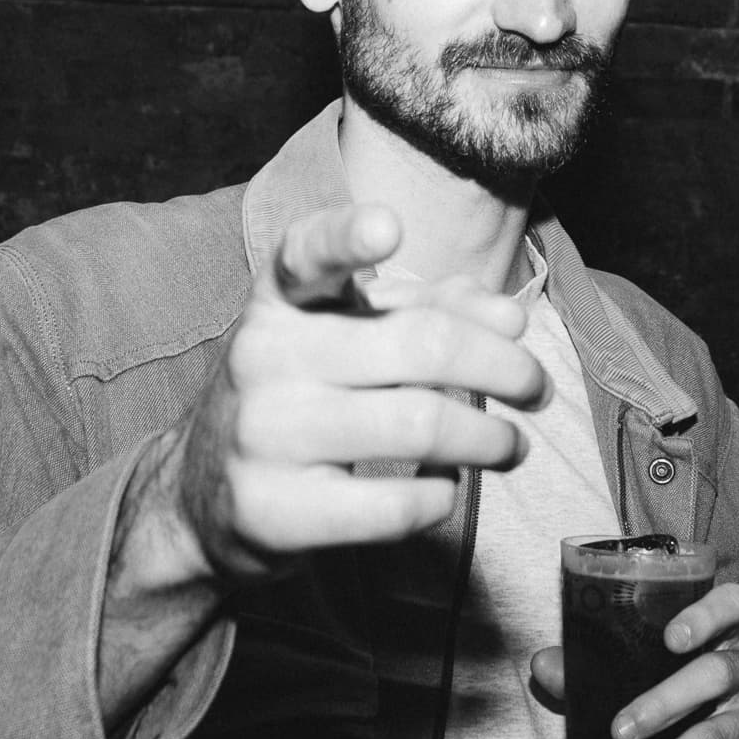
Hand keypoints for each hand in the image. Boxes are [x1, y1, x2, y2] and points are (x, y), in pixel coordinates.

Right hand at [176, 201, 549, 585]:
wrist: (202, 493)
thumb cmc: (301, 395)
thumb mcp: (347, 335)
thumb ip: (428, 311)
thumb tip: (509, 319)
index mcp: (281, 299)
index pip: (306, 254)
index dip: (346, 237)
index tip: (390, 228)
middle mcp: (263, 355)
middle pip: (419, 345)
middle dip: (504, 367)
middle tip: (536, 388)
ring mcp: (263, 434)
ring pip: (418, 425)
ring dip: (490, 438)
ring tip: (511, 446)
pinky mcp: (272, 511)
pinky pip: (391, 506)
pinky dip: (440, 497)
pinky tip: (445, 489)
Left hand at [531, 583, 738, 738]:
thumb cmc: (672, 697)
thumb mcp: (637, 675)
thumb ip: (591, 667)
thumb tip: (542, 665)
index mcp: (725, 630)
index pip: (732, 602)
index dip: (706, 614)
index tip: (670, 638)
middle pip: (717, 672)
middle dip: (663, 703)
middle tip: (618, 731)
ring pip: (716, 737)